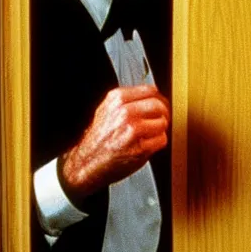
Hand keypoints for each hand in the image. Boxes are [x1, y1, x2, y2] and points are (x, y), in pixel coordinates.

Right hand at [60, 85, 169, 202]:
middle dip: (162, 114)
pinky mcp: (140, 148)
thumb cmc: (98, 138)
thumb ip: (127, 100)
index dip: (158, 98)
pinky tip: (146, 144)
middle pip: (159, 105)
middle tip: (159, 120)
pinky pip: (162, 140)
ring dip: (159, 130)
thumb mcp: (106, 109)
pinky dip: (157, 143)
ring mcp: (133, 130)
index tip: (159, 105)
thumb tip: (151, 95)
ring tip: (148, 135)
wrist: (87, 161)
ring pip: (163, 122)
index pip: (150, 90)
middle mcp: (125, 112)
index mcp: (117, 99)